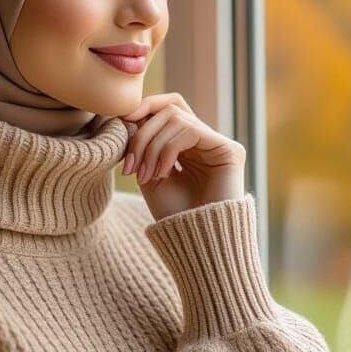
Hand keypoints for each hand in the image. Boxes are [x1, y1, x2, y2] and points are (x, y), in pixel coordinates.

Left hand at [120, 93, 246, 220]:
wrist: (196, 244)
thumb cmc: (173, 216)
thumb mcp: (149, 176)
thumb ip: (142, 147)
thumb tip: (129, 115)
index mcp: (189, 146)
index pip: (170, 108)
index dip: (145, 108)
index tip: (121, 123)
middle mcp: (206, 141)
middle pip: (170, 110)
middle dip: (143, 134)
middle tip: (130, 166)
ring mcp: (219, 145)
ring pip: (176, 118)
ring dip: (152, 146)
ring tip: (145, 176)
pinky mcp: (230, 150)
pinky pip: (190, 130)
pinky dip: (168, 149)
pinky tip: (163, 174)